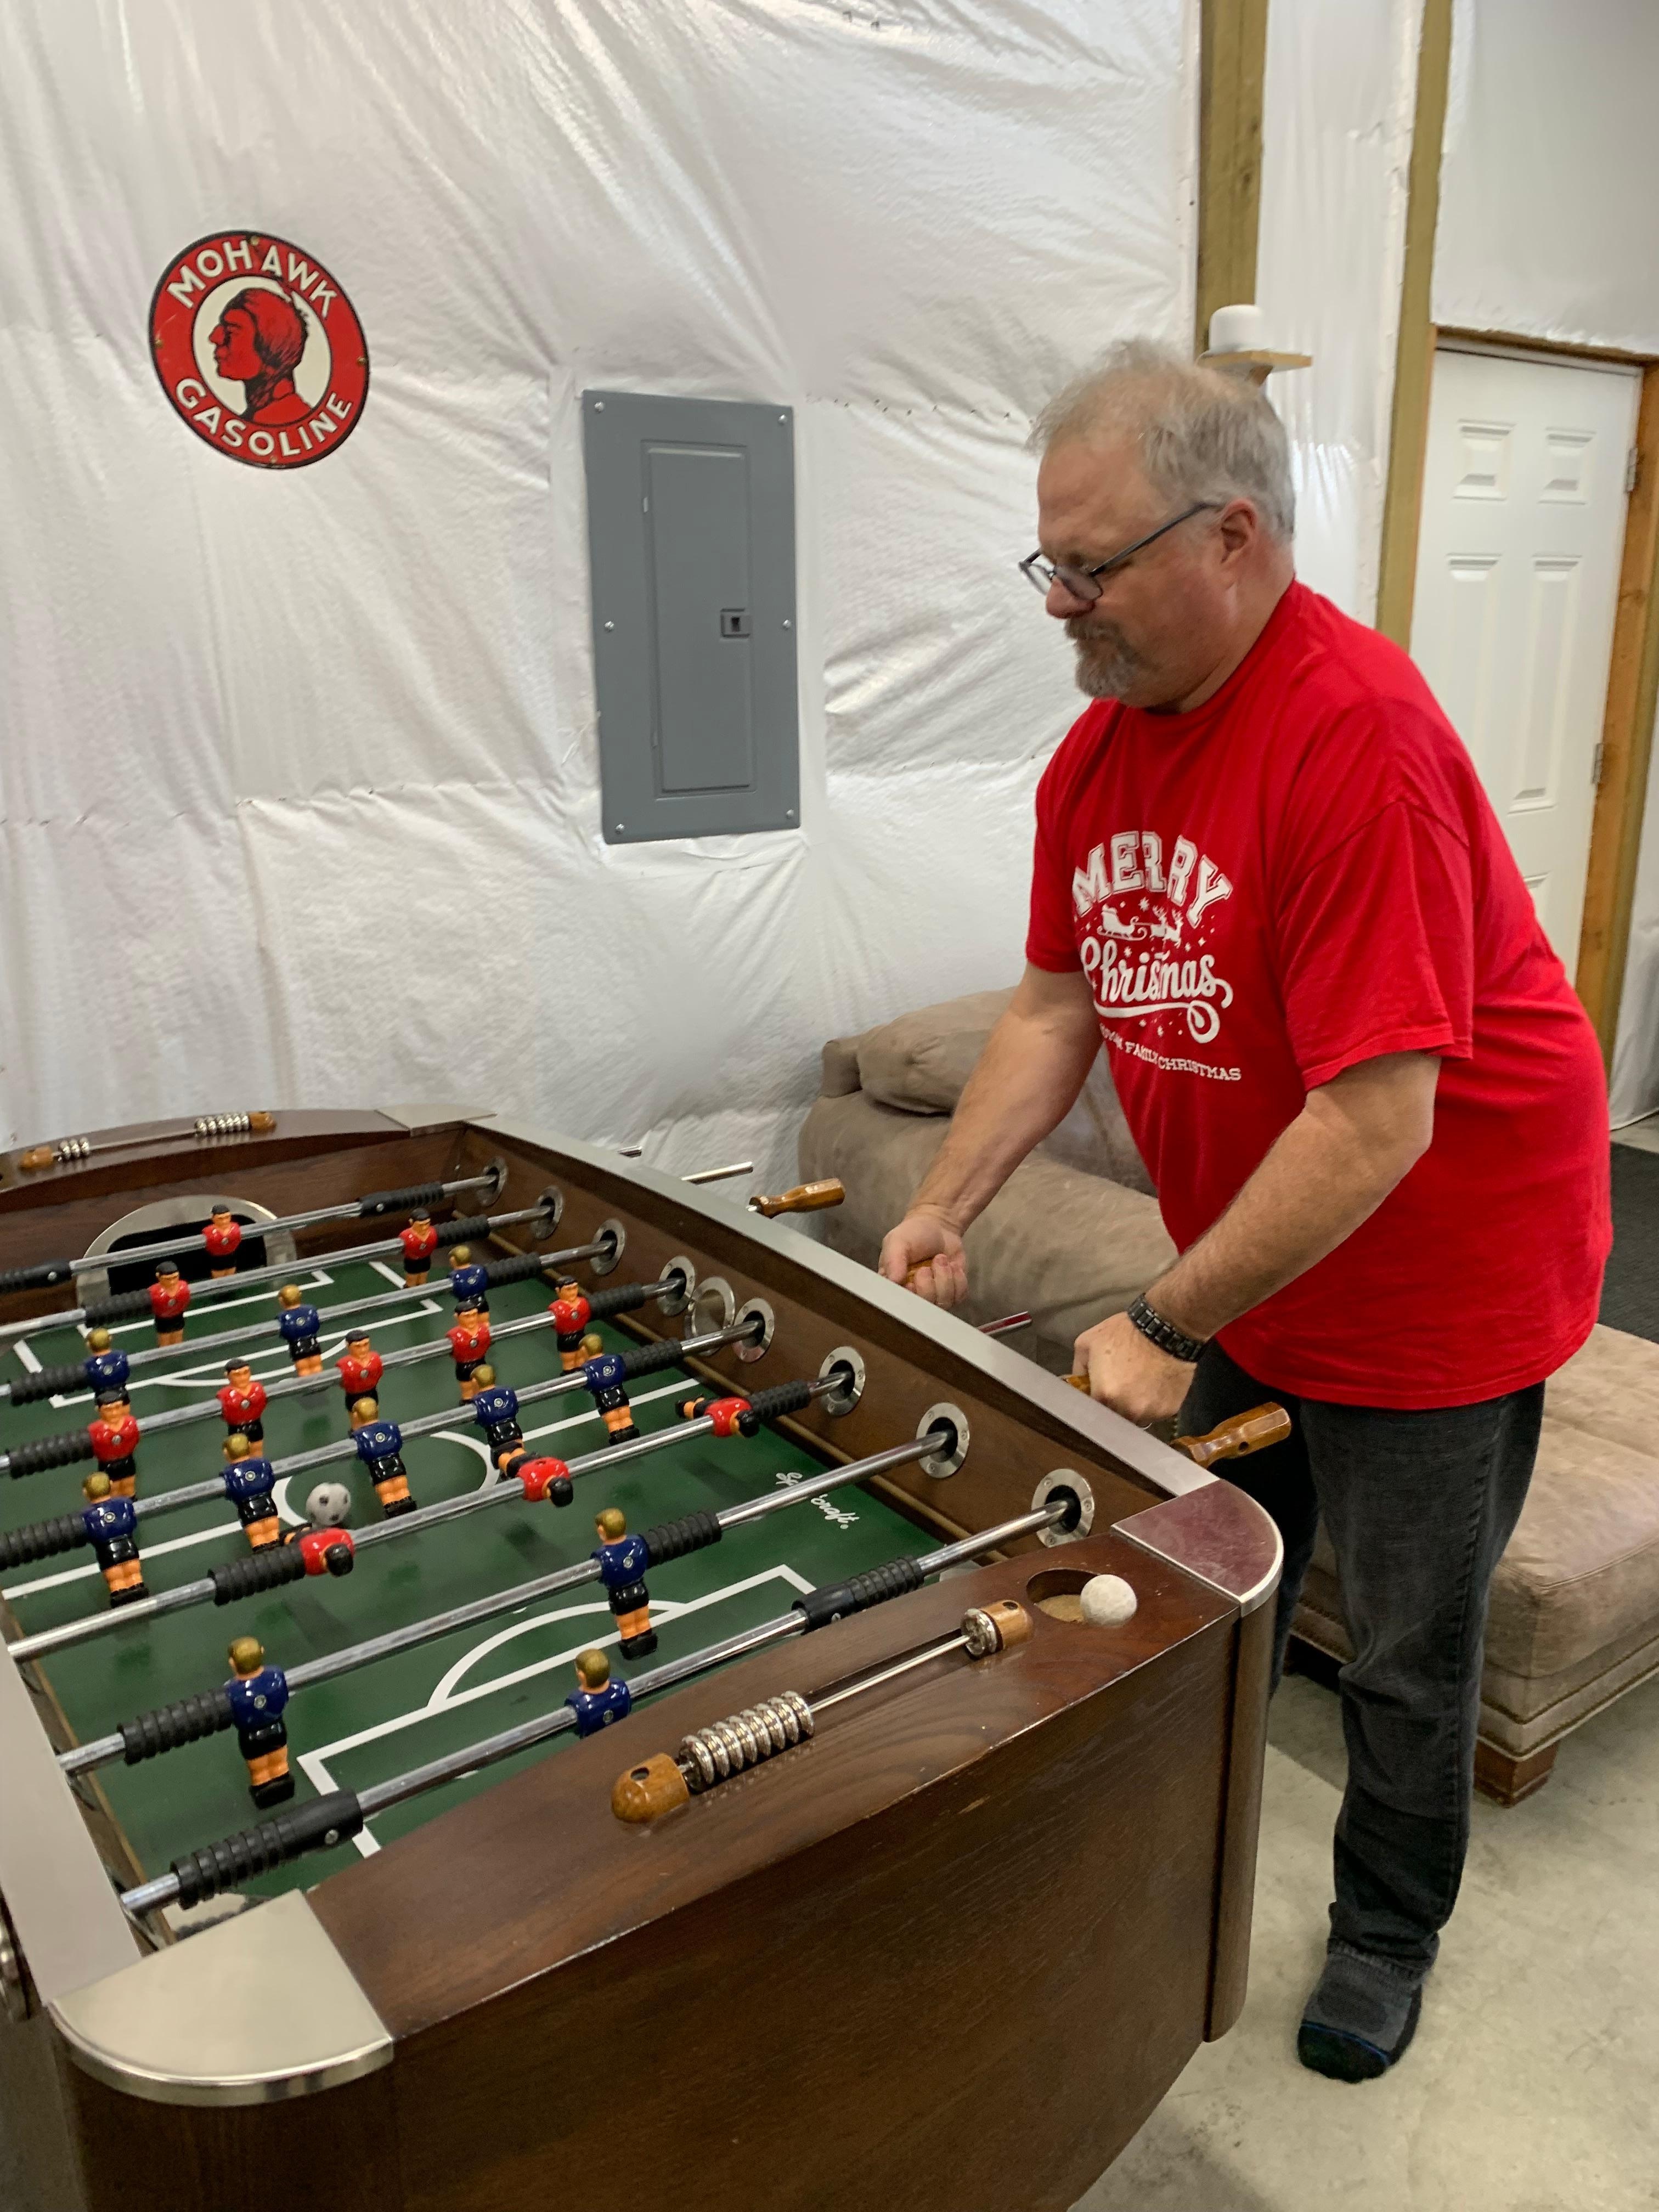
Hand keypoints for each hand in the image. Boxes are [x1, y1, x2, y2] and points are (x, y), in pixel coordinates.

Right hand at [879, 1211, 968, 1308]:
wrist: (939, 1226)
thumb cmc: (913, 1234)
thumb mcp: (898, 1241)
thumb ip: (893, 1260)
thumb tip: (894, 1281)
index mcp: (894, 1287)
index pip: (898, 1306)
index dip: (908, 1299)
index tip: (911, 1283)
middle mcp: (913, 1296)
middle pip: (924, 1309)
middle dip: (929, 1286)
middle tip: (926, 1267)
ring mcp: (934, 1297)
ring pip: (944, 1303)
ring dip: (945, 1278)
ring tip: (940, 1260)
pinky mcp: (953, 1293)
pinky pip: (959, 1296)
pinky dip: (958, 1279)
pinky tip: (951, 1266)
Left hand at [1072, 1310, 1193, 1424]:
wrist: (1166, 1329)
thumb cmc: (1125, 1333)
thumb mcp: (1088, 1342)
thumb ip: (1079, 1369)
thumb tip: (1079, 1384)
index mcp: (1104, 1396)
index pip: (1093, 1412)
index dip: (1096, 1402)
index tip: (1099, 1392)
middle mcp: (1127, 1411)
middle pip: (1116, 1418)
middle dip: (1115, 1406)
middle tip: (1121, 1387)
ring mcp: (1150, 1413)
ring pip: (1137, 1418)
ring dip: (1135, 1407)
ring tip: (1140, 1386)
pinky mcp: (1169, 1411)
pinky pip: (1156, 1413)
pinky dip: (1154, 1403)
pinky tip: (1155, 1386)